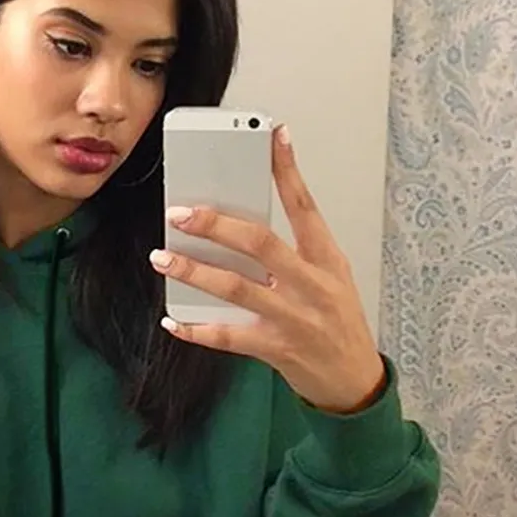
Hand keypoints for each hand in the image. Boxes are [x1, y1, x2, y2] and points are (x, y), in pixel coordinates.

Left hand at [149, 125, 385, 414]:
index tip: (272, 136)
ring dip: (194, 271)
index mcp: (327, 259)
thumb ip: (295, 251)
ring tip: (162, 258)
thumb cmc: (338, 322)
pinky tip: (174, 320)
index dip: (288, 170)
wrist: (354, 379)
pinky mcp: (276, 348)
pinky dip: (197, 329)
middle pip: (261, 243)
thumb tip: (242, 224)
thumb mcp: (330, 278)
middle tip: (180, 213)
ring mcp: (293, 318)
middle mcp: (311, 285)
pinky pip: (228, 336)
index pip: (305, 206)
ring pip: (236, 287)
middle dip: (216, 225)